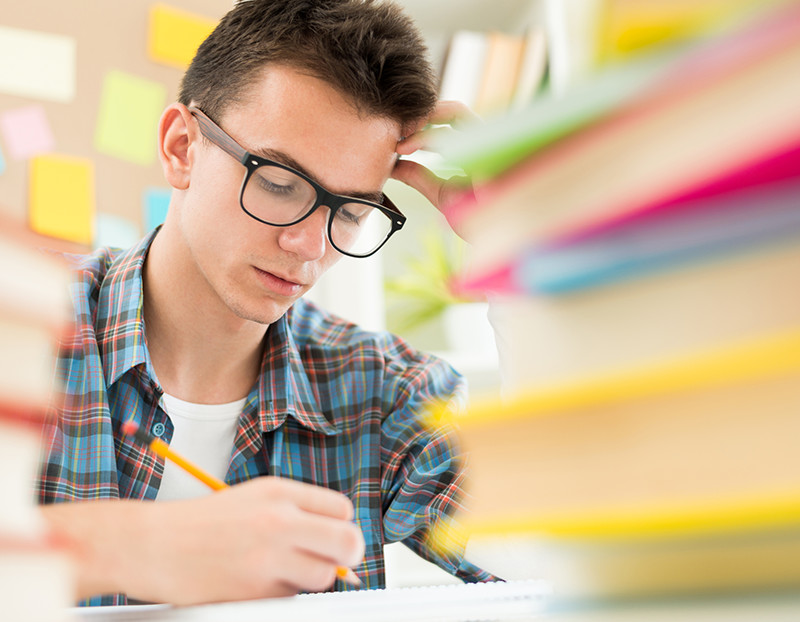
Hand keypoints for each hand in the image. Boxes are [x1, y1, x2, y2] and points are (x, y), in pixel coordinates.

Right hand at [42, 477, 364, 604]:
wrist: (153, 544)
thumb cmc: (203, 522)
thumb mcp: (255, 499)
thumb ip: (297, 514)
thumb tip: (338, 542)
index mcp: (280, 492)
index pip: (342, 510)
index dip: (341, 526)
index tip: (331, 536)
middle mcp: (279, 520)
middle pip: (347, 542)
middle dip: (347, 555)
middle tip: (334, 561)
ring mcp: (268, 556)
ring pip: (323, 575)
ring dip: (310, 578)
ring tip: (281, 569)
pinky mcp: (254, 589)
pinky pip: (289, 596)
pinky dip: (279, 593)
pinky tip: (253, 580)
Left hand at [392, 100, 480, 238]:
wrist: (497, 236)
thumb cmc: (479, 219)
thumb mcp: (441, 194)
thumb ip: (420, 177)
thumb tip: (395, 166)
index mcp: (479, 149)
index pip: (450, 123)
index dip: (423, 126)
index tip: (398, 141)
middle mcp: (487, 140)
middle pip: (453, 110)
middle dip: (422, 116)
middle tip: (395, 131)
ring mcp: (491, 142)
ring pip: (455, 111)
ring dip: (423, 118)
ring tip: (400, 136)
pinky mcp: (489, 149)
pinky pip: (454, 133)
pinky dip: (425, 136)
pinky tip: (406, 148)